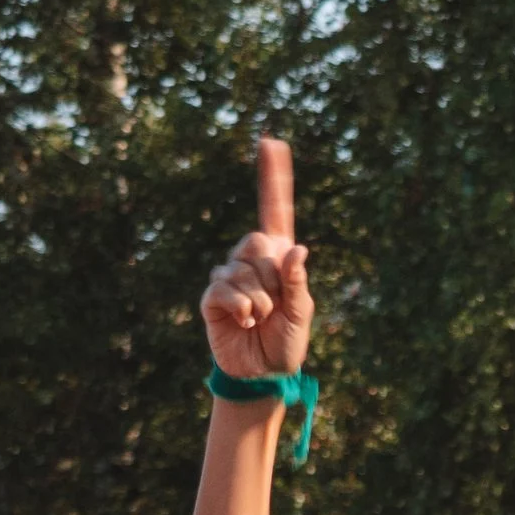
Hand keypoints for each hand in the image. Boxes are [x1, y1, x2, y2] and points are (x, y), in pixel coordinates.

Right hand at [201, 134, 312, 383]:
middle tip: (275, 306)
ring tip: (260, 320)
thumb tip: (295, 250)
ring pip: (243, 271)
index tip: (272, 142)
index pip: (275, 210)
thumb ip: (298, 282)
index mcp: (278, 257)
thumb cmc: (286, 341)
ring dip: (260, 302)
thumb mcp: (302, 313)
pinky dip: (241, 308)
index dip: (274, 178)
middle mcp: (250, 259)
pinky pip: (225, 289)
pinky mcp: (212, 296)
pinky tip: (244, 322)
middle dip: (272, 279)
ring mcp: (229, 275)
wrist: (263, 373)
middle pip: (259, 243)